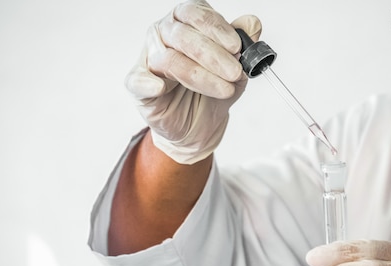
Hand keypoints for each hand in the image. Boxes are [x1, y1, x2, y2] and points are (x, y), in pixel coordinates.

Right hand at [125, 1, 260, 163]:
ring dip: (200, 76)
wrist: (199, 126)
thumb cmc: (212, 92)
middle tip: (235, 72)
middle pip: (183, 35)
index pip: (196, 13)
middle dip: (213, 54)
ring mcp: (150, 58)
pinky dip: (148, 83)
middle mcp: (165, 35)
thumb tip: (252, 23)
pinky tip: (160, 88)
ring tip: (225, 90)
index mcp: (186, 23)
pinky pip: (138, 79)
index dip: (217, 28)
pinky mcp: (138, 84)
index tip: (236, 46)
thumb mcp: (236, 70)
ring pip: (169, 59)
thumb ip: (244, 46)